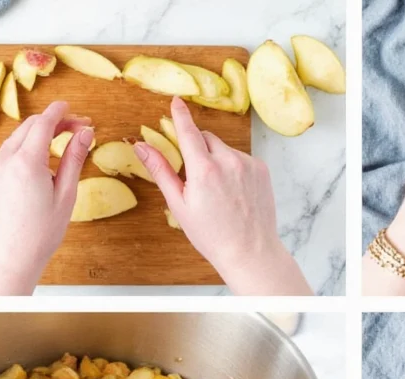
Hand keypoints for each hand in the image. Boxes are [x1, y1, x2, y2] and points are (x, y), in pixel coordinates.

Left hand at [0, 102, 92, 294]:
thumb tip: (85, 133)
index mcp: (27, 162)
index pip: (44, 123)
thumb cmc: (40, 234)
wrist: (7, 258)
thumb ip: (74, 159)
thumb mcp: (66, 195)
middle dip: (52, 122)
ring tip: (59, 150)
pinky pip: (7, 154)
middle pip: (29, 126)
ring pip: (17, 139)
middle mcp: (4, 159)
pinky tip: (39, 169)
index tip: (73, 109)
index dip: (61, 112)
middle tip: (76, 129)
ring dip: (38, 136)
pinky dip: (24, 151)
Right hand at [134, 97, 311, 295]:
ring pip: (224, 149)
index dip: (180, 115)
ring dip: (217, 160)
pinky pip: (241, 158)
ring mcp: (248, 164)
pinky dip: (234, 168)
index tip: (176, 101)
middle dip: (198, 149)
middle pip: (206, 139)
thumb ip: (161, 171)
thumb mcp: (179, 205)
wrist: (250, 251)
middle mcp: (228, 161)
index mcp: (203, 170)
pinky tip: (234, 192)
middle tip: (196, 178)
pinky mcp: (262, 169)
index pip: (188, 131)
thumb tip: (141, 146)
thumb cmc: (211, 234)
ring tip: (219, 192)